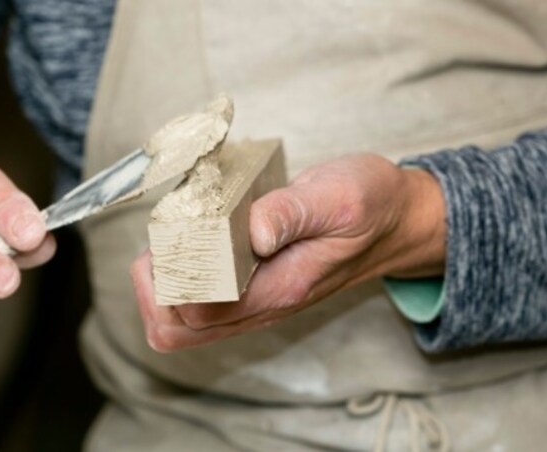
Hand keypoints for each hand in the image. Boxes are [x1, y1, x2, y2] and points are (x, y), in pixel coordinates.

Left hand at [131, 154, 445, 350]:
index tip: (172, 235)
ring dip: (159, 291)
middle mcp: (261, 306)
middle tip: (161, 242)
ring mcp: (253, 304)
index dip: (169, 282)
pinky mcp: (250, 293)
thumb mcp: (338, 196)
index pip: (200, 313)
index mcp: (279, 288)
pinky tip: (184, 245)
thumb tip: (249, 229)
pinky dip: (175, 285)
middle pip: (178, 332)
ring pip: (182, 327)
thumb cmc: (367, 206)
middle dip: (152, 291)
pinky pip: (197, 310)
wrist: (394, 221)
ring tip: (169, 242)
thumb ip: (292, 213)